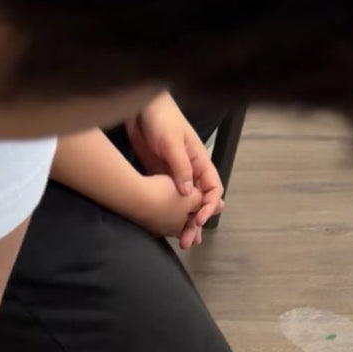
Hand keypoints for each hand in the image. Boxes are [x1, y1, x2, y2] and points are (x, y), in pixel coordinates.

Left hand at [126, 92, 224, 247]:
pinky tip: (166, 228)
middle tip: (188, 240)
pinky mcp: (160, 176)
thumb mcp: (172, 143)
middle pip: (199, 201)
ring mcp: (175, 175)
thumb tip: (187, 193)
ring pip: (184, 204)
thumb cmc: (161, 119)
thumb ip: (180, 167)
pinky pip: (169, 199)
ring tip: (182, 241)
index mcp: (200, 161)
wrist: (140, 109)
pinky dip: (170, 214)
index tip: (198, 219)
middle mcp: (190, 170)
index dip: (208, 206)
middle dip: (196, 222)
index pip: (212, 189)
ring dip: (184, 222)